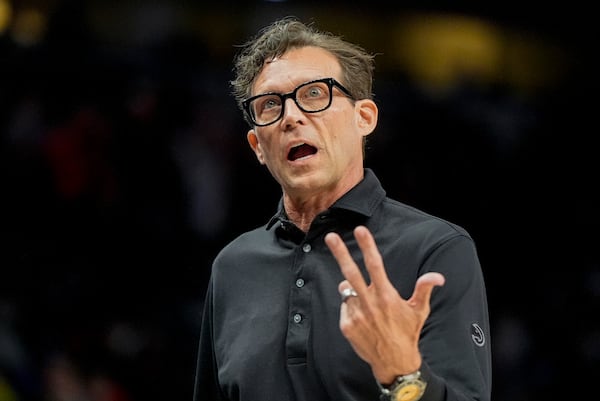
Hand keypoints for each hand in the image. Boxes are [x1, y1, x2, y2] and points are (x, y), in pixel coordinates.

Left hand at [324, 225, 444, 383]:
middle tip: (331, 237)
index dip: (368, 246)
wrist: (394, 362)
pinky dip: (350, 306)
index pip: (376, 265)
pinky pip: (344, 306)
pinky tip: (362, 317)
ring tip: (366, 302)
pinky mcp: (346, 325)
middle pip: (351, 273)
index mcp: (387, 296)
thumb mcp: (419, 310)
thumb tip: (437, 277)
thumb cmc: (408, 332)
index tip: (360, 230)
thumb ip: (424, 289)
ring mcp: (356, 314)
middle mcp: (370, 303)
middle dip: (341, 253)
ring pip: (347, 289)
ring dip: (351, 289)